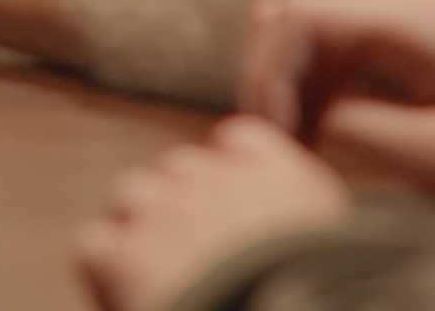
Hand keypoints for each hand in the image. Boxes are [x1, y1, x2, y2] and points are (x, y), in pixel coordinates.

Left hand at [75, 116, 351, 310]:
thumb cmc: (323, 304)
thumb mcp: (340, 257)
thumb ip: (299, 221)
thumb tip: (280, 226)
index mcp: (280, 178)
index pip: (238, 140)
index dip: (230, 177)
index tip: (235, 215)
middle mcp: (216, 180)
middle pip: (181, 168)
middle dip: (183, 205)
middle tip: (198, 258)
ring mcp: (162, 210)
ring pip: (132, 192)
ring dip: (141, 228)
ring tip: (163, 278)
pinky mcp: (120, 252)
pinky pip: (94, 242)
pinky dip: (105, 268)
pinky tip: (128, 296)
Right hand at [235, 0, 434, 221]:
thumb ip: (358, 130)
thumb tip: (304, 119)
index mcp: (406, 16)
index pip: (295, 14)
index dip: (266, 71)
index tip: (269, 133)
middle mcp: (397, 6)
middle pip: (290, 17)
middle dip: (268, 76)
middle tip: (273, 144)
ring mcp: (399, 25)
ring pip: (304, 39)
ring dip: (288, 89)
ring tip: (295, 151)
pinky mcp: (402, 52)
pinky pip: (333, 61)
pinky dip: (312, 97)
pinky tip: (321, 142)